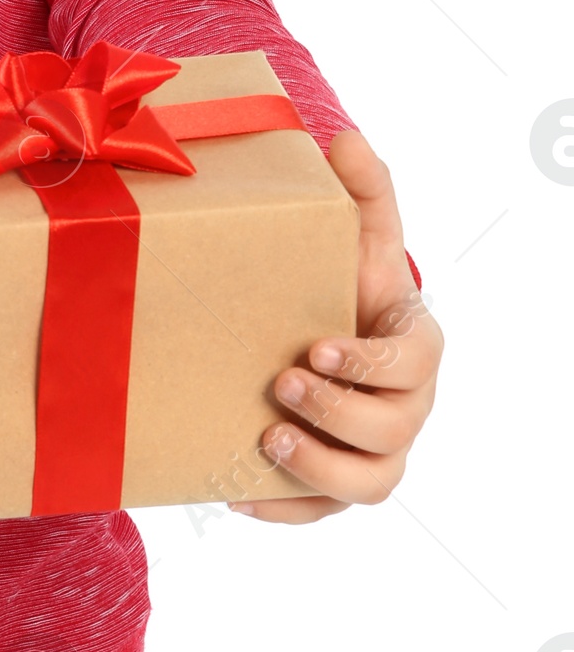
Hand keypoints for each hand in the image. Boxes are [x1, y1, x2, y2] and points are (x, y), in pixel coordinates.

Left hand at [233, 129, 442, 524]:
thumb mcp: (356, 233)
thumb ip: (361, 188)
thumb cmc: (343, 280)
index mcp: (415, 345)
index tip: (319, 345)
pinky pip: (323, 514)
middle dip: (339, 413)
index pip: (414, 362)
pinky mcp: (337, 482)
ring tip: (266, 437)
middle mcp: (406, 406)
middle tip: (280, 385)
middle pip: (394, 430)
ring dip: (320, 468)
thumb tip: (344, 137)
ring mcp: (376, 450)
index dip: (372, 362)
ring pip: (371, 484)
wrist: (319, 326)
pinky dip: (284, 509)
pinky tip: (236, 493)